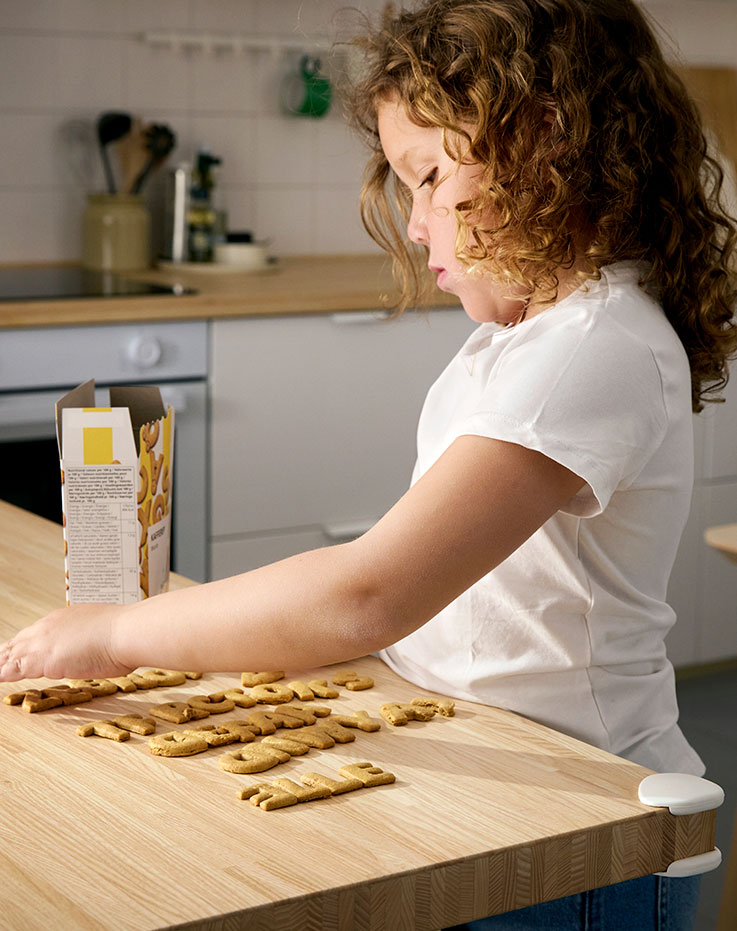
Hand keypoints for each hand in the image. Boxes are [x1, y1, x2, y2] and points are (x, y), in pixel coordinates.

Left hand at [0, 604, 132, 681]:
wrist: (125, 632)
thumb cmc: (125, 634)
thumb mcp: (106, 632)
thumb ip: (93, 640)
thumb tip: (97, 648)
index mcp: (64, 618)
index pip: (36, 634)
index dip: (24, 645)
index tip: (16, 653)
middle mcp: (49, 626)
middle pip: (18, 642)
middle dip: (5, 654)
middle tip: (0, 660)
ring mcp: (42, 642)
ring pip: (9, 654)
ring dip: (1, 662)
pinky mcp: (38, 660)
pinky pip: (10, 669)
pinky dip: (1, 673)